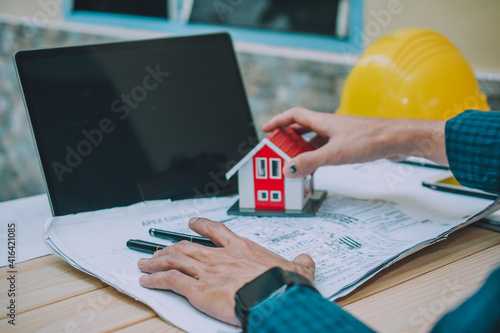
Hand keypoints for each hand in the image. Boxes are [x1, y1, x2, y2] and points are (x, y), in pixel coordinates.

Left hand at [137, 217, 314, 325]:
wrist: (276, 295)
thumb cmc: (284, 283)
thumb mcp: (298, 269)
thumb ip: (300, 263)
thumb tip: (306, 260)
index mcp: (241, 248)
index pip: (216, 230)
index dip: (201, 225)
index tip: (191, 223)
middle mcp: (220, 256)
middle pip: (187, 246)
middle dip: (170, 247)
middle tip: (158, 249)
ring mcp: (207, 271)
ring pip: (174, 260)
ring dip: (156, 261)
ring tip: (144, 262)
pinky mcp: (198, 290)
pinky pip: (171, 281)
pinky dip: (156, 279)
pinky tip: (146, 281)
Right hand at [263, 107, 447, 177]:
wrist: (398, 139)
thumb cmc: (371, 139)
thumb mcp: (335, 153)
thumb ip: (310, 162)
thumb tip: (288, 169)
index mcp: (323, 122)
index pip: (294, 115)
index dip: (278, 121)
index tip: (266, 129)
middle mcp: (330, 126)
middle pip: (302, 128)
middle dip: (287, 138)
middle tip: (277, 150)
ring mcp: (340, 135)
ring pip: (314, 140)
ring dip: (302, 149)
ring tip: (293, 162)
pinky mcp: (349, 144)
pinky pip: (326, 148)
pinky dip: (316, 156)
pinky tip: (316, 166)